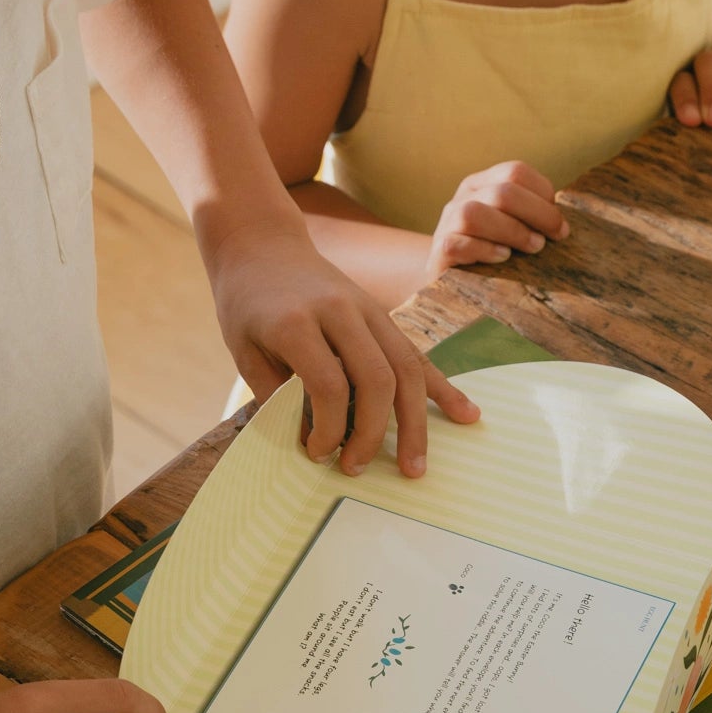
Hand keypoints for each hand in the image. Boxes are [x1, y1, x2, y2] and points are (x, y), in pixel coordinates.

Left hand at [207, 219, 478, 478]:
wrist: (262, 244)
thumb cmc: (246, 304)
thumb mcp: (244, 351)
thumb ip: (276, 395)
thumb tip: (312, 443)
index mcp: (298, 322)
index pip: (329, 385)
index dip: (328, 428)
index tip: (317, 452)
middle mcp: (340, 312)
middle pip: (377, 379)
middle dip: (373, 433)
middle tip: (357, 468)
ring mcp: (368, 309)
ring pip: (406, 369)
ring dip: (415, 423)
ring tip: (416, 466)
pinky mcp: (382, 314)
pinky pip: (417, 354)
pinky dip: (442, 387)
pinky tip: (466, 414)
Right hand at [426, 161, 570, 280]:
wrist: (450, 277)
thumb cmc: (493, 250)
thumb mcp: (510, 224)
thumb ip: (530, 215)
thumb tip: (565, 223)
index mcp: (483, 183)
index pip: (515, 171)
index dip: (543, 193)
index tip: (560, 223)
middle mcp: (463, 197)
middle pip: (502, 192)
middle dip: (538, 214)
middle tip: (555, 236)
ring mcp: (446, 224)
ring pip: (474, 214)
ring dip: (512, 231)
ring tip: (534, 248)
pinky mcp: (438, 253)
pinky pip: (456, 244)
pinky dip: (485, 250)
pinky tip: (504, 258)